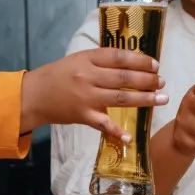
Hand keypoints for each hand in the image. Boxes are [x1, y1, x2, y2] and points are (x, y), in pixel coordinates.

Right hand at [20, 47, 167, 139]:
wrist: (32, 95)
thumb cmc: (59, 75)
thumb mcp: (78, 59)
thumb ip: (102, 60)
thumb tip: (134, 61)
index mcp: (88, 59)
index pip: (119, 57)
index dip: (140, 61)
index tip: (155, 65)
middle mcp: (88, 77)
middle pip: (123, 78)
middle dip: (146, 80)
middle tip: (162, 82)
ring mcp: (86, 97)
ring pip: (120, 98)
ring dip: (144, 99)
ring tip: (162, 98)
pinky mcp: (82, 116)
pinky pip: (103, 124)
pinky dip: (116, 131)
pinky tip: (130, 137)